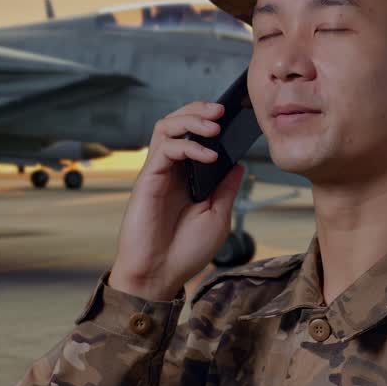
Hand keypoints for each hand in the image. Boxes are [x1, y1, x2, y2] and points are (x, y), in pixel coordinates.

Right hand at [109, 101, 245, 300]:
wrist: (161, 275)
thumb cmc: (186, 251)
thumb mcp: (218, 216)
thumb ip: (226, 188)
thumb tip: (239, 163)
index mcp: (189, 177)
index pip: (196, 137)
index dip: (211, 122)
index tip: (234, 116)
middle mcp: (172, 170)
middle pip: (178, 123)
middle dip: (199, 110)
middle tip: (222, 110)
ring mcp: (158, 172)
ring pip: (166, 127)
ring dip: (191, 119)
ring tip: (214, 125)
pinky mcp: (147, 179)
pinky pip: (164, 149)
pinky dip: (188, 146)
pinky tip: (209, 156)